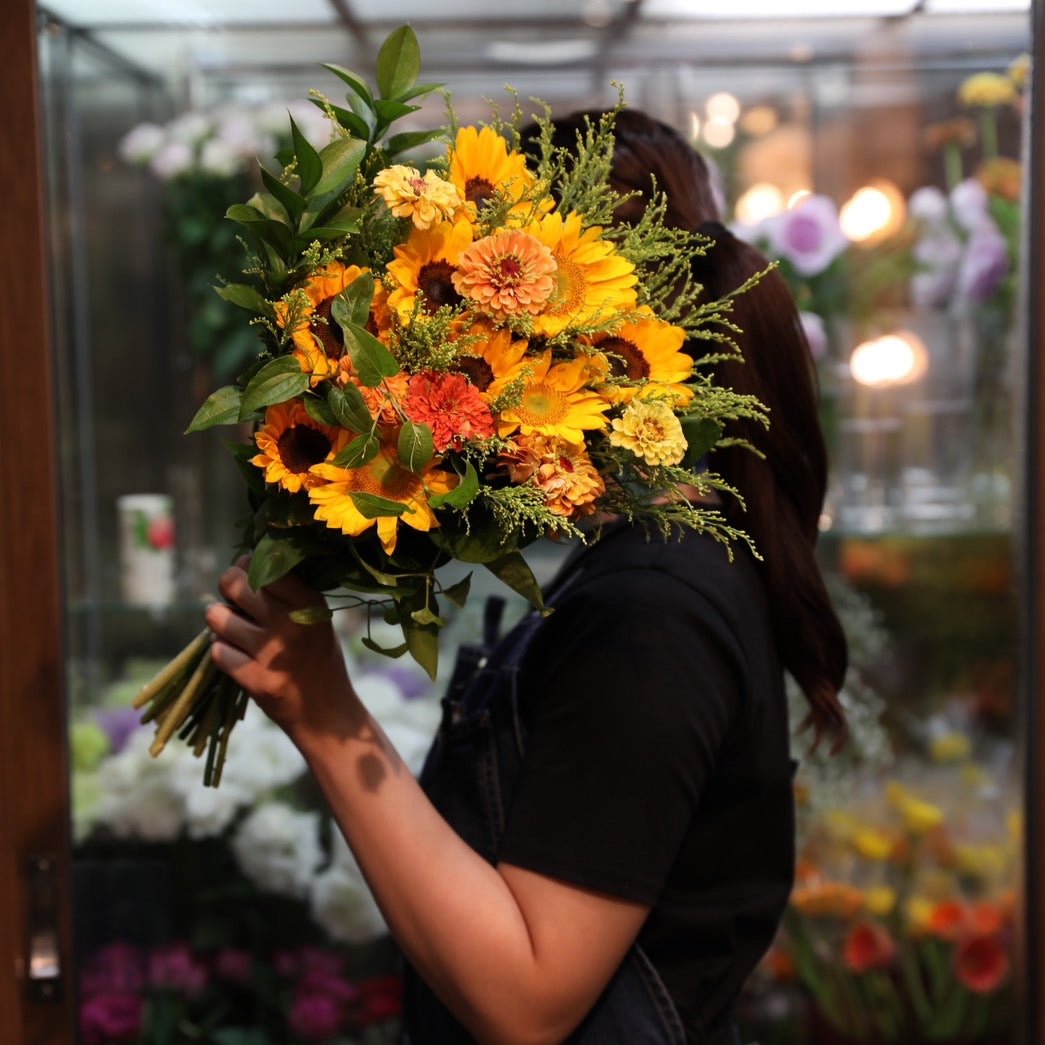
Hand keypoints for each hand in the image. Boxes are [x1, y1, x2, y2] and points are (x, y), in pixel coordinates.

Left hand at [205, 557, 358, 742]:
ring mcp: (272, 653)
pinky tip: (235, 655)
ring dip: (218, 621)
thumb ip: (286, 594)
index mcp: (309, 603)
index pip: (264, 566)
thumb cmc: (317, 658)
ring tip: (230, 628)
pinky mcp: (255, 679)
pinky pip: (218, 651)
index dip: (246, 565)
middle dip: (227, 588)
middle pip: (234, 584)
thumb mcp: (315, 619)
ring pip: (218, 617)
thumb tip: (242, 565)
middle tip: (232, 599)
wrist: (326, 712)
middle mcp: (291, 623)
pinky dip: (222, 652)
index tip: (246, 574)